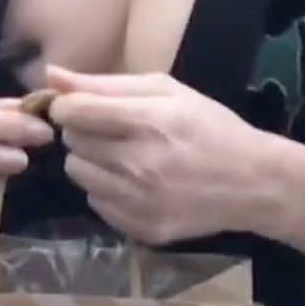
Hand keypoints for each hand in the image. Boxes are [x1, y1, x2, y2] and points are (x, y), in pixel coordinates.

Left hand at [47, 67, 269, 245]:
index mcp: (147, 122)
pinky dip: (107, 190)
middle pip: (73, 143)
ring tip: (124, 156)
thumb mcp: (166, 91)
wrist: (252, 183)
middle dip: (84, 131)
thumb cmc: (209, 126)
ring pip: (79, 174)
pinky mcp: (141, 229)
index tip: (78, 106)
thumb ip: (105, 84)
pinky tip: (135, 182)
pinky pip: (96, 203)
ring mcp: (139, 202)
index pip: (74, 113)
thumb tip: (51, 76)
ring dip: (92, 161)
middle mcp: (138, 165)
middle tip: (113, 130)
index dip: (67, 106)